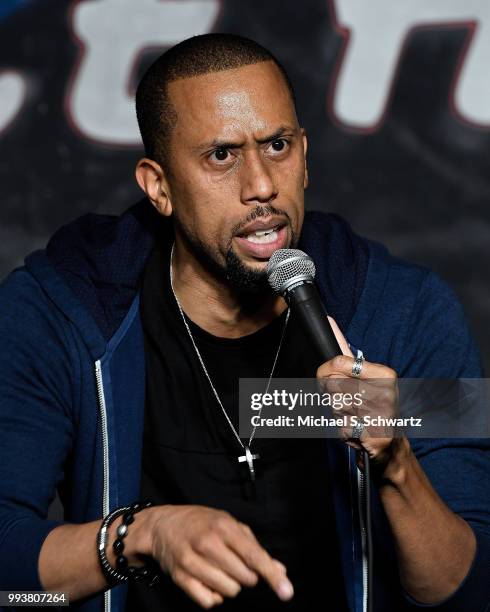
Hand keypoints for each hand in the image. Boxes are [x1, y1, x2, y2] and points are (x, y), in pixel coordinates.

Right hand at [147, 505, 293, 608]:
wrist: (163, 525)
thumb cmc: (201, 523)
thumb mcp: (229, 524)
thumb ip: (254, 547)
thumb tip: (279, 570)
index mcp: (223, 527)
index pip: (254, 556)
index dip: (272, 575)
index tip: (286, 592)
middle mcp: (208, 544)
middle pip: (244, 579)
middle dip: (247, 576)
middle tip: (235, 563)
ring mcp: (192, 562)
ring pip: (228, 592)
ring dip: (231, 586)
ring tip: (221, 570)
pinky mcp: (180, 579)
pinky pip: (209, 602)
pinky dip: (214, 597)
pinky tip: (209, 581)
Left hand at [317, 317, 400, 471]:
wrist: (390, 444)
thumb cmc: (375, 407)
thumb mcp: (365, 376)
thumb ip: (346, 355)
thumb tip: (329, 322)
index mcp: (384, 373)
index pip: (339, 362)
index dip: (326, 371)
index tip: (328, 376)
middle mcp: (384, 390)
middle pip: (331, 384)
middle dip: (331, 394)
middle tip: (347, 401)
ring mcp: (380, 412)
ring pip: (334, 404)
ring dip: (337, 412)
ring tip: (354, 415)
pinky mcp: (373, 432)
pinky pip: (340, 425)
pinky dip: (343, 429)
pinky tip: (357, 428)